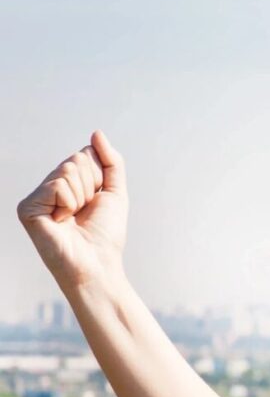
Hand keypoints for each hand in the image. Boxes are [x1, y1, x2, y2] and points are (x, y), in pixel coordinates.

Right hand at [15, 130, 129, 289]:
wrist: (98, 263)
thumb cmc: (106, 233)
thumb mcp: (115, 191)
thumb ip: (110, 161)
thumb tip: (97, 133)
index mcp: (67, 183)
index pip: (85, 155)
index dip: (100, 177)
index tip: (96, 202)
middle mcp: (49, 187)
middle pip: (77, 159)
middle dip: (91, 185)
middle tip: (85, 211)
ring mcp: (36, 197)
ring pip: (67, 170)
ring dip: (82, 196)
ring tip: (74, 217)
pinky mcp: (27, 207)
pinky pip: (57, 185)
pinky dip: (69, 203)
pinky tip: (62, 221)